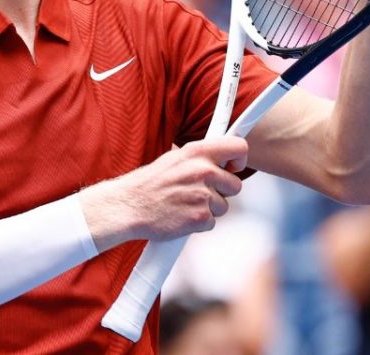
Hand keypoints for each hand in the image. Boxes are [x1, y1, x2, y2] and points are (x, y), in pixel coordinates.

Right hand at [79, 136, 248, 250]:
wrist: (129, 207)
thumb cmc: (149, 183)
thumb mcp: (174, 158)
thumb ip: (200, 157)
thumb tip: (221, 158)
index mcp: (197, 152)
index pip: (238, 148)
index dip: (240, 159)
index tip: (234, 167)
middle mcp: (203, 171)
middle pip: (236, 184)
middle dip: (222, 190)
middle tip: (201, 191)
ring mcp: (203, 195)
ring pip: (224, 206)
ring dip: (209, 208)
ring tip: (186, 203)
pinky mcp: (200, 217)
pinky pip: (212, 222)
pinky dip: (199, 222)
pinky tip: (182, 215)